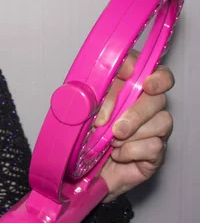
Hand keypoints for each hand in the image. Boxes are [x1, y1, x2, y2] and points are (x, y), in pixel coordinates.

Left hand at [96, 52, 173, 201]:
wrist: (85, 169)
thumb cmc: (85, 133)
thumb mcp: (80, 111)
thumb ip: (86, 97)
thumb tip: (88, 96)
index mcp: (131, 88)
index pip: (154, 72)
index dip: (154, 76)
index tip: (143, 83)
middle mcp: (148, 105)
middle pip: (158, 98)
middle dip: (136, 112)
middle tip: (116, 128)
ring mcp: (155, 129)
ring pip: (161, 122)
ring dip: (132, 134)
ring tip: (111, 141)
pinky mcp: (157, 151)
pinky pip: (154, 146)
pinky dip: (132, 151)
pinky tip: (118, 154)